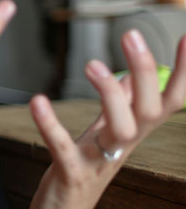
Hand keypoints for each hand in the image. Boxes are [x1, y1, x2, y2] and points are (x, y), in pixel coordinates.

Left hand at [29, 30, 185, 208]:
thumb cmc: (82, 170)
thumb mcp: (103, 135)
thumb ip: (117, 106)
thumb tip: (129, 75)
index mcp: (131, 132)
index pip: (168, 101)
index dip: (183, 73)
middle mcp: (122, 146)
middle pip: (148, 109)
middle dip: (146, 72)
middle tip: (131, 35)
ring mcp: (99, 161)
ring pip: (120, 129)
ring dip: (109, 95)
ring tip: (93, 63)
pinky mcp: (71, 173)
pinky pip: (64, 148)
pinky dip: (51, 125)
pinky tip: (38, 101)